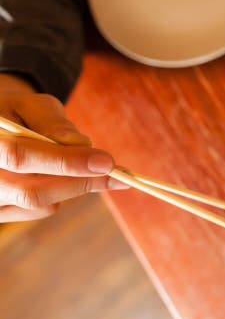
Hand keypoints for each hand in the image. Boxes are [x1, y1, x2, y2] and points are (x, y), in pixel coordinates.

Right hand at [0, 74, 124, 222]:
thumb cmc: (17, 114)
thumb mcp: (31, 105)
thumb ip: (51, 121)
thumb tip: (79, 144)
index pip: (20, 156)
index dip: (65, 162)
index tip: (106, 162)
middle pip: (31, 191)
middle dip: (79, 182)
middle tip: (117, 175)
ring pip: (37, 204)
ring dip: (73, 187)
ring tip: (92, 167)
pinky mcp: (0, 213)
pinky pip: (37, 209)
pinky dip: (61, 194)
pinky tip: (69, 176)